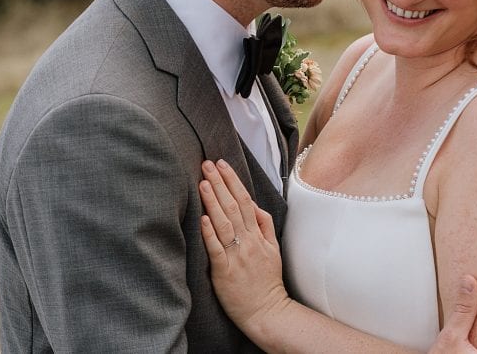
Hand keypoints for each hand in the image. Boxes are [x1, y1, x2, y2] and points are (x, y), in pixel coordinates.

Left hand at [199, 159, 289, 332]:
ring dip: (213, 201)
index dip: (233, 181)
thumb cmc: (267, 281)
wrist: (267, 312)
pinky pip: (217, 249)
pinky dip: (210, 232)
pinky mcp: (224, 272)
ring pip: (224, 223)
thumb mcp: (274, 249)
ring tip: (202, 182)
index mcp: (258, 235)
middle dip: (219, 183)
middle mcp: (248, 242)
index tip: (222, 164)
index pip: (245, 200)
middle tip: (207, 164)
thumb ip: (265, 225)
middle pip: (233, 207)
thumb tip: (254, 204)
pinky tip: (203, 218)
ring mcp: (237, 256)